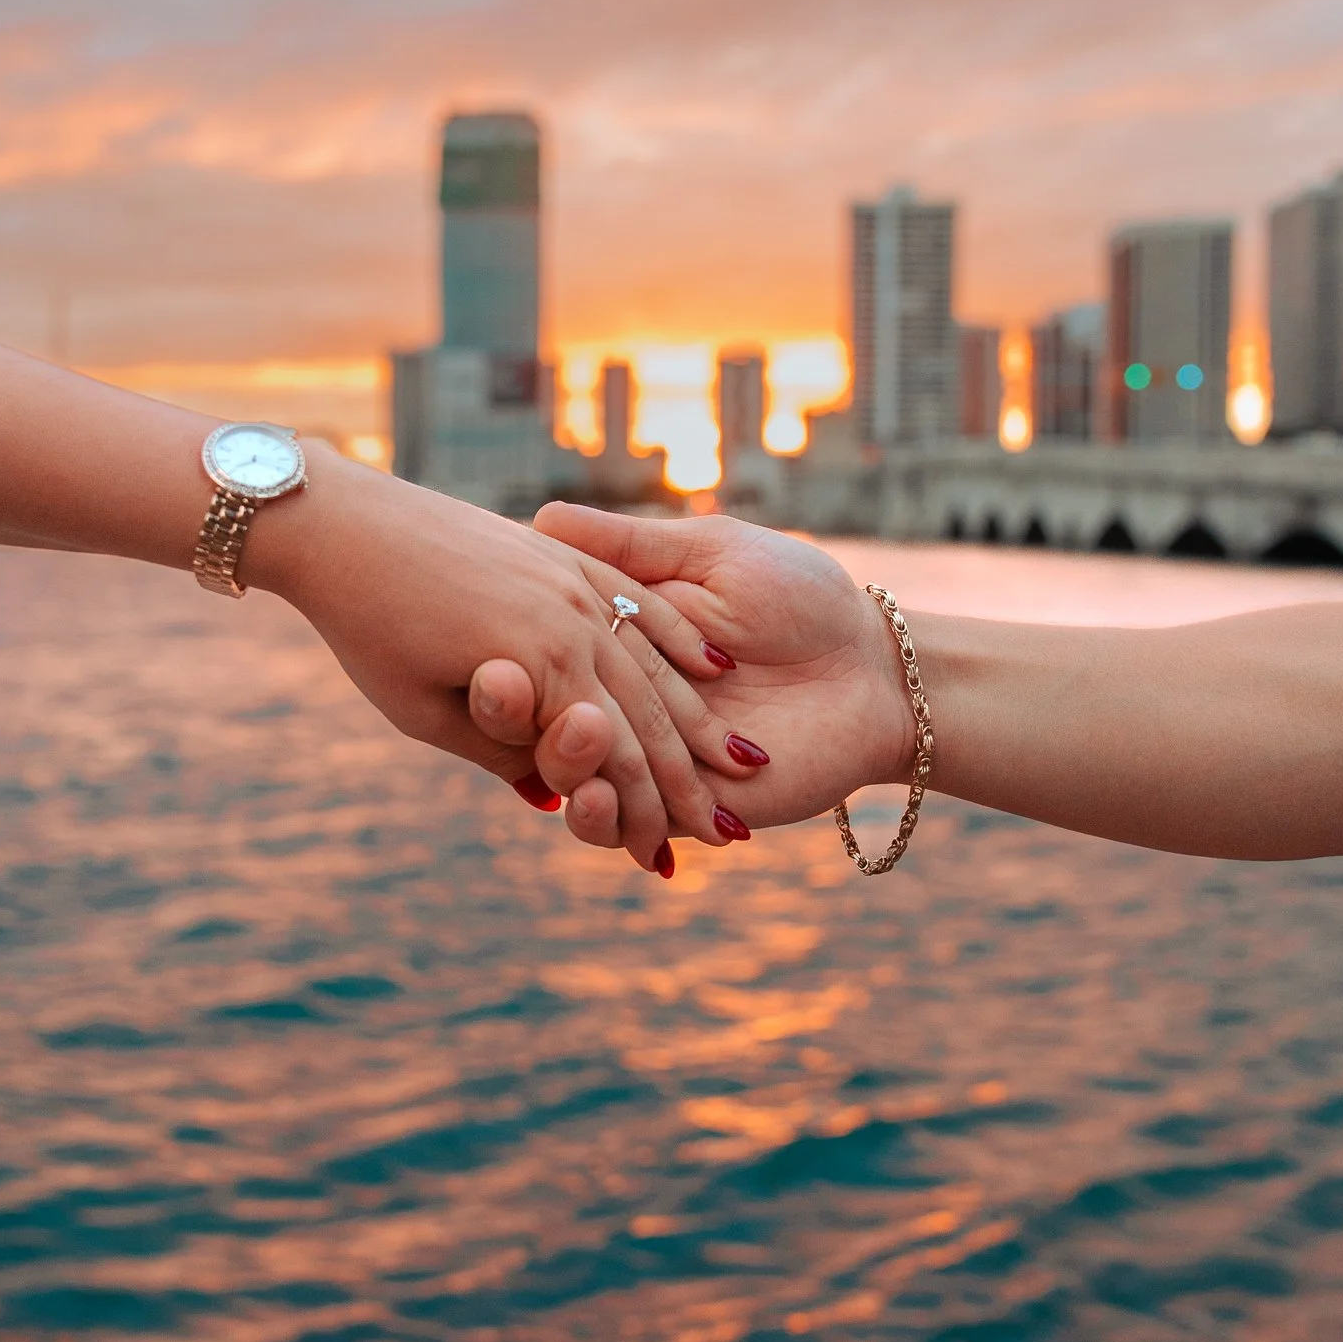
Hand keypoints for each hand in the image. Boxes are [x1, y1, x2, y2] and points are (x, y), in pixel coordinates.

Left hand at [249, 453, 757, 869]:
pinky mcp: (560, 554)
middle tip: (729, 830)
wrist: (343, 524)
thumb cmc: (368, 631)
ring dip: (699, 717)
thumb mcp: (424, 713)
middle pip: (648, 714)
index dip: (644, 815)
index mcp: (540, 668)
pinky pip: (636, 600)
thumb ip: (499, 751)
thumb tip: (551, 799)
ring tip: (742, 760)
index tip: (669, 862)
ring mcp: (571, 580)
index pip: (613, 758)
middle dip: (689, 778)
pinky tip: (713, 665)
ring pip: (653, 661)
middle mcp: (571, 620)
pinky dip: (679, 638)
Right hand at [523, 506, 916, 848]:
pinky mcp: (682, 809)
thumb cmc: (799, 596)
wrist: (873, 667)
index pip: (536, 652)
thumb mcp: (710, 554)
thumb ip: (630, 548)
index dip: (500, 648)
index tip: (469, 631)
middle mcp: (618, 702)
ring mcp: (646, 759)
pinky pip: (624, 825)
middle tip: (496, 687)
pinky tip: (602, 800)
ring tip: (569, 739)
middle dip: (510, 711)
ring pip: (575, 778)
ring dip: (560, 764)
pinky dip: (604, 818)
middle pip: (540, 718)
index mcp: (612, 641)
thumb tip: (541, 516)